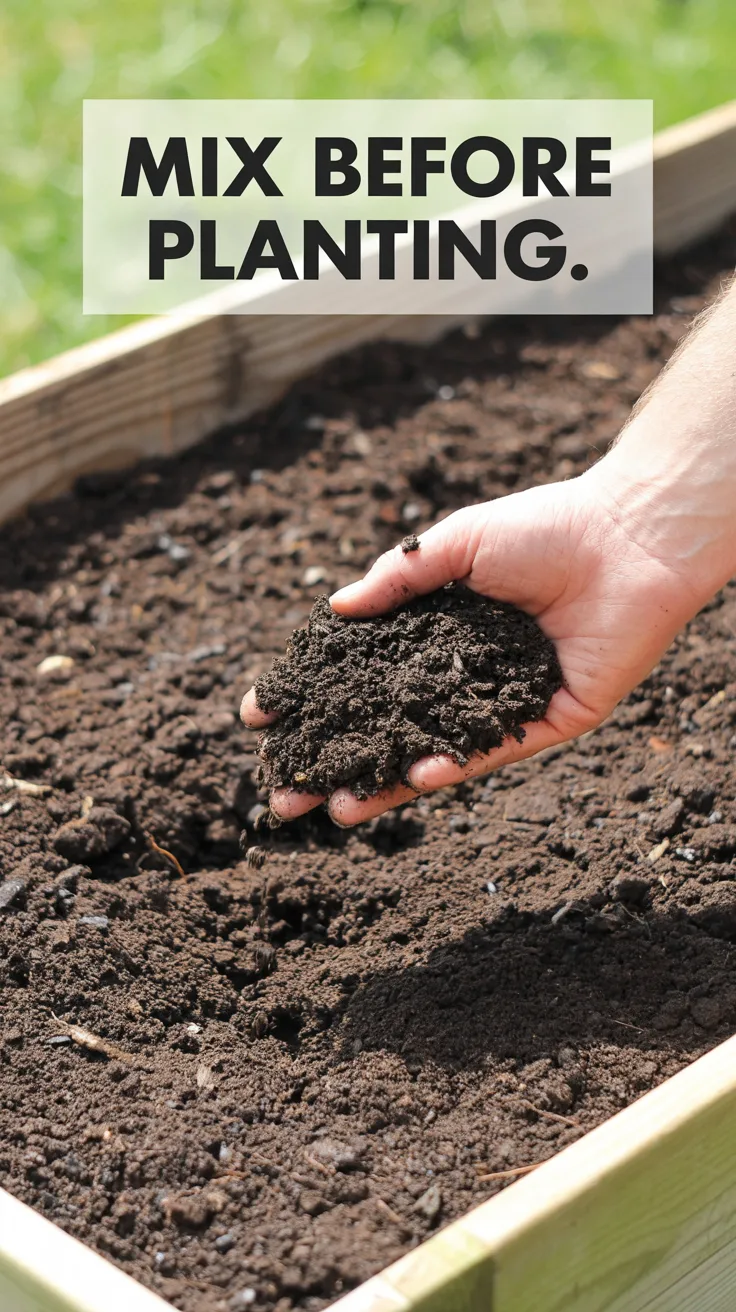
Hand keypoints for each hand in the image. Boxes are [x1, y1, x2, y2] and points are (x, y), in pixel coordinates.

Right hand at [241, 461, 702, 826]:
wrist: (630, 537)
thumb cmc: (546, 527)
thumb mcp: (456, 544)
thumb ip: (396, 577)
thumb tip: (333, 610)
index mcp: (436, 631)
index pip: (360, 674)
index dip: (313, 695)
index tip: (260, 714)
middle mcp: (461, 673)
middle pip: (385, 726)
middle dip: (333, 760)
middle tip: (282, 794)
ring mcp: (501, 701)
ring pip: (430, 752)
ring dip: (383, 783)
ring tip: (335, 812)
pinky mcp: (546, 719)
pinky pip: (491, 751)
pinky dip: (452, 765)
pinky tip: (414, 779)